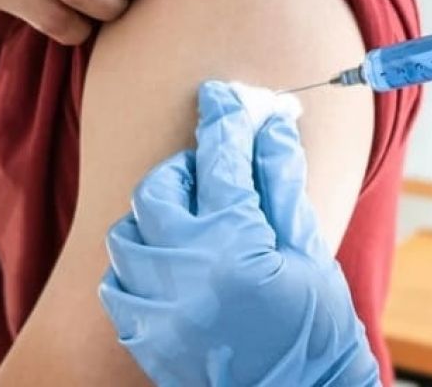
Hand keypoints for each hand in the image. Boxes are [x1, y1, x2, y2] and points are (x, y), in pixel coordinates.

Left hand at [99, 81, 379, 386]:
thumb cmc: (315, 328)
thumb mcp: (309, 251)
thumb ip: (282, 185)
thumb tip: (271, 126)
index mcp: (235, 247)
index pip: (222, 162)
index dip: (225, 120)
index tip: (222, 96)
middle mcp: (185, 273)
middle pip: (158, 190)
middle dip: (184, 171)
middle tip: (211, 175)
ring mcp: (157, 307)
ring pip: (127, 233)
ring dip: (156, 217)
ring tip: (190, 224)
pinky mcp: (144, 334)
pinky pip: (117, 282)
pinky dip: (138, 264)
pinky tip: (171, 267)